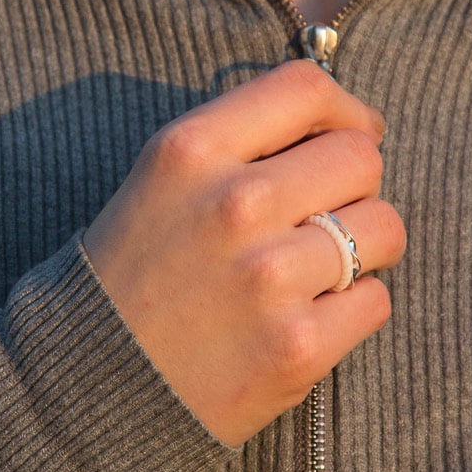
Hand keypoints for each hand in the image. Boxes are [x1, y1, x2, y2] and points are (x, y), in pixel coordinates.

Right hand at [82, 60, 405, 446]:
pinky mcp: (297, 348)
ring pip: (384, 227)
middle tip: (325, 214)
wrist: (86, 385)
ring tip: (318, 267)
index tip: (351, 133)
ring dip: (363, 246)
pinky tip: (308, 314)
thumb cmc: (134, 274)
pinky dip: (353, 307)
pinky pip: (377, 299)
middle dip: (355, 183)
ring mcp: (268, 278)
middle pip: (360, 157)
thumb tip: (349, 125)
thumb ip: (242, 140)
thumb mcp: (162, 179)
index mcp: (192, 151)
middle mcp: (233, 204)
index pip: (305, 87)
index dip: (344, 107)